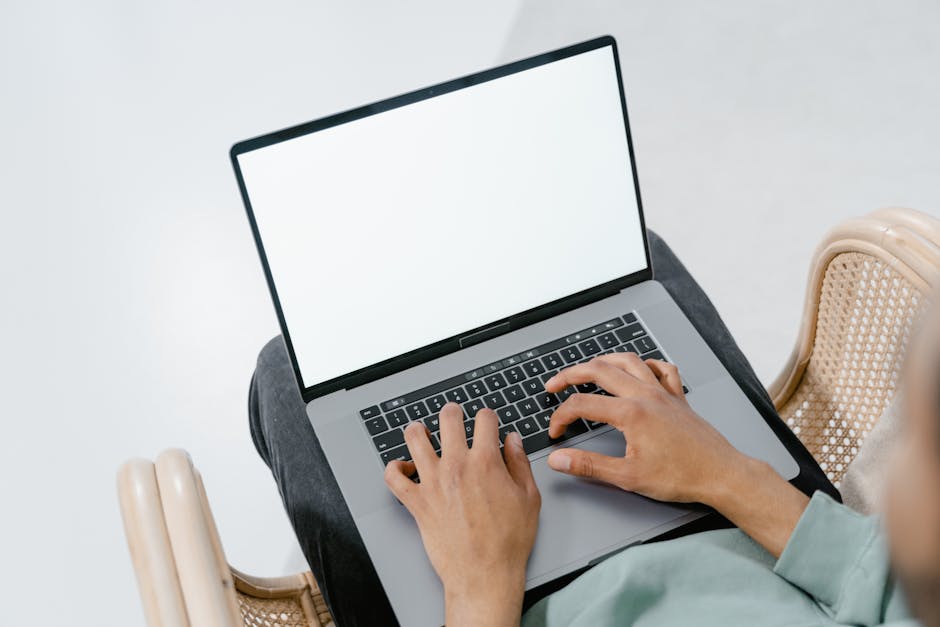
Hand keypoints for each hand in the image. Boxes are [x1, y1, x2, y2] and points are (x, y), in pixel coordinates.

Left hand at [384, 403, 540, 625]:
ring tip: (423, 432)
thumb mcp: (529, 498)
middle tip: (454, 415)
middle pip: (448, 419)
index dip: (488, 416)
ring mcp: (433, 483)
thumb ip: (519, 463)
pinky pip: (393, 477)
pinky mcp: (417, 502)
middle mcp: (456, 466)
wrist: (484, 575)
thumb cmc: (508, 542)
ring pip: (414, 439)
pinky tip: (403, 467)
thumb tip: (513, 441)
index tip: (488, 421)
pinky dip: (394, 468)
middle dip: (453, 412)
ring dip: (418, 430)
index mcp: (486, 462)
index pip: (484, 419)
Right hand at [544, 352, 744, 503]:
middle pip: (599, 370)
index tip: (556, 433)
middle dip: (571, 375)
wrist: (721, 474)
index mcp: (631, 413)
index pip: (582, 405)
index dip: (561, 417)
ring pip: (628, 361)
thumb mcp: (628, 477)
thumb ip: (589, 466)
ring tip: (588, 368)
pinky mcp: (678, 398)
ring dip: (603, 361)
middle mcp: (645, 395)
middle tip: (554, 384)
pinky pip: (661, 369)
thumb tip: (559, 459)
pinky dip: (646, 364)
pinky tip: (639, 370)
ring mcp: (663, 393)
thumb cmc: (682, 476)